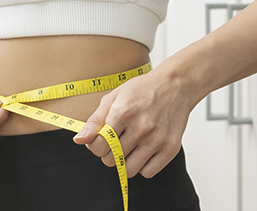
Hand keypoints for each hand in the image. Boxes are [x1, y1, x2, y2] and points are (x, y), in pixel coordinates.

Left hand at [72, 72, 196, 177]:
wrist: (177, 85)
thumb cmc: (144, 90)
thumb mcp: (114, 97)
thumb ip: (95, 121)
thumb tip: (79, 140)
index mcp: (123, 112)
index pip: (98, 146)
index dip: (95, 146)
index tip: (100, 140)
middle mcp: (141, 127)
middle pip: (112, 160)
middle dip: (109, 153)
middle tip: (116, 141)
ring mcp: (157, 139)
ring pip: (128, 170)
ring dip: (125, 162)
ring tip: (130, 147)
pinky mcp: (171, 148)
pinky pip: (148, 172)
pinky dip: (143, 166)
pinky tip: (143, 151)